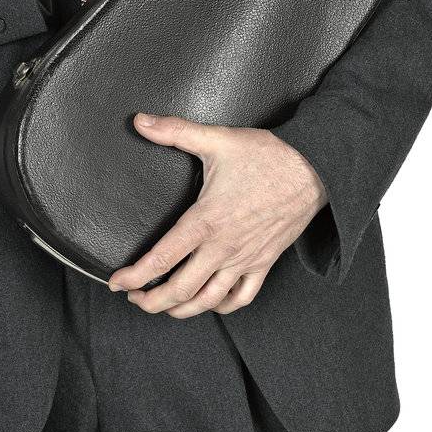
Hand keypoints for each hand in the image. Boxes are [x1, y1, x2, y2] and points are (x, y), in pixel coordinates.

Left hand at [107, 114, 328, 316]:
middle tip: (134, 298)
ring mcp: (245, 259)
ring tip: (163, 307)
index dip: (134, 276)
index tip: (116, 283)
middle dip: (152, 301)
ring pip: (208, 300)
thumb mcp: (217, 139)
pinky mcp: (264, 262)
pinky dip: (222, 306)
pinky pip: (242, 297)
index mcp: (206, 220)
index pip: (162, 259)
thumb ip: (175, 131)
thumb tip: (140, 121)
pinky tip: (209, 302)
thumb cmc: (267, 155)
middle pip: (181, 289)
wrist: (314, 169)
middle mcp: (223, 247)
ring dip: (181, 309)